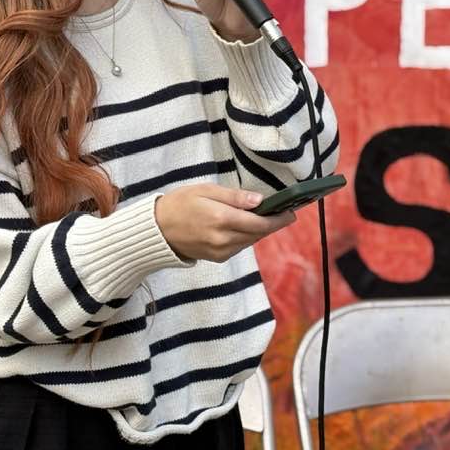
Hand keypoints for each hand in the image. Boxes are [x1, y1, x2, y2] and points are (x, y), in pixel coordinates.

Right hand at [154, 183, 294, 261]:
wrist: (158, 230)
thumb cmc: (180, 203)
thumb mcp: (205, 190)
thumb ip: (233, 196)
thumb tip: (259, 200)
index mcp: (221, 219)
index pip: (259, 222)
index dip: (279, 218)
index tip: (292, 211)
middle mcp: (223, 239)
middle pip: (259, 233)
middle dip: (273, 223)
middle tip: (284, 212)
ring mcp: (221, 251)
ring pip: (251, 241)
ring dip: (260, 229)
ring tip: (266, 216)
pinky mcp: (218, 258)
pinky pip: (240, 246)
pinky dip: (247, 236)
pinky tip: (245, 225)